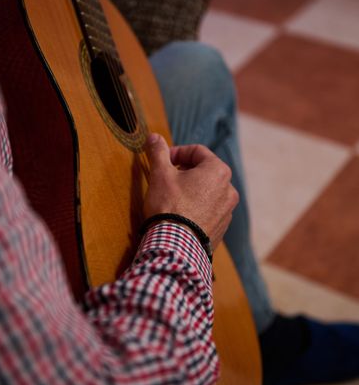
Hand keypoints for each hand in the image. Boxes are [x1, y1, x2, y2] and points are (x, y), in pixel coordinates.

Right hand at [143, 133, 238, 249]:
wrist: (175, 247)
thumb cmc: (169, 206)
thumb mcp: (160, 174)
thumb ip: (159, 152)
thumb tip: (154, 136)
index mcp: (218, 171)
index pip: (197, 151)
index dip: (177, 152)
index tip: (163, 160)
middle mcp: (229, 189)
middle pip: (205, 170)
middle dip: (185, 171)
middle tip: (167, 177)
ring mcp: (228, 211)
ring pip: (208, 191)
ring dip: (192, 189)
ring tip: (173, 197)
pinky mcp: (222, 228)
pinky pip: (209, 210)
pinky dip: (197, 207)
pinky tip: (180, 214)